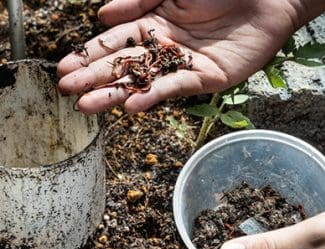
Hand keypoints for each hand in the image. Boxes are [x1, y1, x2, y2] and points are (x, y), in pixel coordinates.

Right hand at [57, 0, 324, 113]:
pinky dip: (154, 96)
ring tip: (88, 105)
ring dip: (116, 93)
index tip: (65, 68)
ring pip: (144, 81)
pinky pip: (176, 87)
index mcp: (155, 23)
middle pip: (124, 65)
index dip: (90, 55)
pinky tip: (132, 105)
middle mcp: (166, 46)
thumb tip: (102, 14)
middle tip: (68, 91)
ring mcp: (185, 63)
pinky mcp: (207, 76)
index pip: (115, 42)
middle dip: (95, 78)